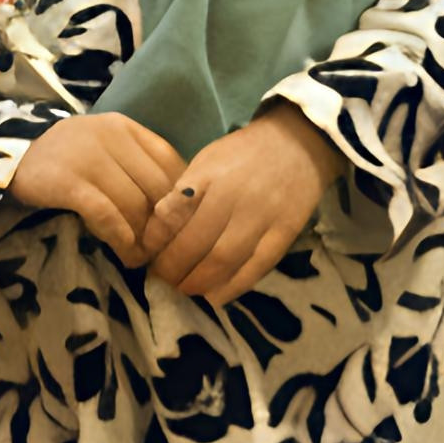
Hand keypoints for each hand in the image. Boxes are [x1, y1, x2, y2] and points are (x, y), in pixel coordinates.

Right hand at [6, 111, 189, 258]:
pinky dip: (120, 236)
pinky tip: (124, 251)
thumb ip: (138, 165)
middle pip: (156, 188)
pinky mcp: (67, 181)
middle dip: (164, 224)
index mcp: (125, 128)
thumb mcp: (105, 148)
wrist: (10, 155)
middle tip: (163, 249)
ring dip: (143, 237)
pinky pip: (105, 213)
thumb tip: (177, 207)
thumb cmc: (66, 158)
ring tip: (143, 257)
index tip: (179, 225)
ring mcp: (87, 157)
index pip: (172, 163)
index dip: (180, 200)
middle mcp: (110, 136)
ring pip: (134, 203)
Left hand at [134, 109, 340, 303]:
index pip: (175, 214)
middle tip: (160, 279)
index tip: (145, 254)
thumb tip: (154, 227)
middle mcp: (236, 197)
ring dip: (199, 282)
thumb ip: (183, 193)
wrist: (298, 144)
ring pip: (225, 259)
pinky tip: (215, 298)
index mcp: (210, 176)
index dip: (157, 240)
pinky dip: (233, 287)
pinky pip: (257, 267)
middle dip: (173, 268)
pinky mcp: (285, 233)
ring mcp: (264, 217)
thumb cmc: (243, 155)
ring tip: (184, 290)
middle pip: (198, 243)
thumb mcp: (206, 161)